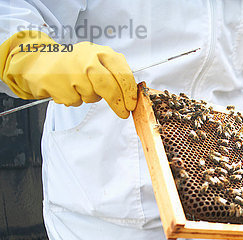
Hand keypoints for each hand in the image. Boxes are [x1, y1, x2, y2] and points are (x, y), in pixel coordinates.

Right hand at [0, 31, 136, 118]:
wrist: (39, 62)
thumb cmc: (73, 64)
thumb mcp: (97, 60)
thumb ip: (114, 73)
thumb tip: (130, 95)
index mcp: (101, 53)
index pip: (123, 74)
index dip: (129, 93)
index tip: (132, 105)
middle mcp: (88, 60)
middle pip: (110, 87)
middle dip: (118, 103)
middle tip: (123, 113)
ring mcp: (73, 72)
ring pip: (93, 96)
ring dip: (89, 97)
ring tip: (78, 85)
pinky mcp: (60, 85)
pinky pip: (76, 101)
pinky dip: (74, 99)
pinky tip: (67, 87)